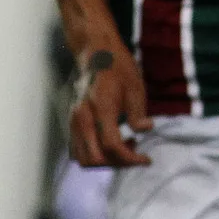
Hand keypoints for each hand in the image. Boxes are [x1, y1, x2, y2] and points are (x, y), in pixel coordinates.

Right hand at [67, 47, 151, 167]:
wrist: (97, 55)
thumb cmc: (119, 69)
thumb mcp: (136, 88)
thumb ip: (138, 113)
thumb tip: (145, 130)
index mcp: (100, 108)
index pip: (112, 146)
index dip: (130, 158)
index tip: (147, 160)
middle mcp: (82, 118)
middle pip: (95, 158)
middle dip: (118, 163)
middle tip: (136, 155)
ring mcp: (73, 121)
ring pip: (83, 158)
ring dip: (105, 161)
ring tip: (125, 147)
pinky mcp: (71, 123)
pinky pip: (77, 150)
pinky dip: (94, 155)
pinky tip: (111, 143)